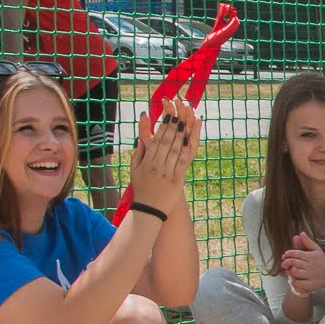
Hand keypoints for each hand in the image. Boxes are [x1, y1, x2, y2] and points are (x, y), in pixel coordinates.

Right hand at [127, 97, 199, 212]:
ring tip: (186, 122)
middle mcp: (157, 166)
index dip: (163, 126)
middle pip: (167, 142)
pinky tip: (190, 141)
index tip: (168, 115)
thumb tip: (141, 139)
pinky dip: (186, 151)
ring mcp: (168, 173)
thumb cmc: (141, 188)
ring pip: (175, 150)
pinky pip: (182, 163)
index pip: (156, 140)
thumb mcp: (135, 171)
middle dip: (173, 127)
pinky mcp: (177, 180)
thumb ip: (138, 154)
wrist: (149, 210)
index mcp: (147, 162)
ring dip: (181, 135)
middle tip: (179, 113)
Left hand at [280, 231, 324, 297]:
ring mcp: (310, 276)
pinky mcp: (310, 285)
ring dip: (289, 272)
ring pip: (295, 273)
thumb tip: (301, 233)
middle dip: (286, 262)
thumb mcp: (316, 250)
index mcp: (311, 256)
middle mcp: (311, 265)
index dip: (288, 254)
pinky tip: (295, 280)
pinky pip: (298, 284)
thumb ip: (307, 242)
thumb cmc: (321, 261)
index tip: (285, 255)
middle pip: (293, 262)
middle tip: (284, 263)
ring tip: (290, 271)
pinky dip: (294, 282)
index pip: (296, 253)